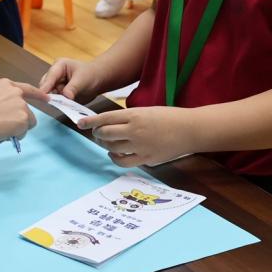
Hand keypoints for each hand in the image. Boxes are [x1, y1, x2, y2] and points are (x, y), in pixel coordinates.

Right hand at [0, 79, 46, 145]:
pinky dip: (14, 136)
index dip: (38, 95)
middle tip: (4, 128)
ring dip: (17, 130)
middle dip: (19, 121)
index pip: (27, 89)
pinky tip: (1, 135)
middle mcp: (16, 93)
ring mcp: (22, 106)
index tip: (47, 98)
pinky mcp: (24, 120)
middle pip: (28, 111)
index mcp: (5, 85)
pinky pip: (23, 133)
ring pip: (26, 124)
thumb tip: (3, 119)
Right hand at [38, 57, 104, 103]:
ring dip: (57, 100)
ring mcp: (56, 85)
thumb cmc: (91, 75)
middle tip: (54, 101)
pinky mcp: (59, 94)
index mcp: (59, 66)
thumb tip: (66, 96)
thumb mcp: (82, 80)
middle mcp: (55, 75)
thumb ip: (73, 88)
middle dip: (49, 94)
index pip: (50, 77)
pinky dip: (61, 104)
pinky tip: (68, 105)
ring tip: (67, 101)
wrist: (98, 80)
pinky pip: (57, 101)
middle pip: (46, 86)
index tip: (43, 95)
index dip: (46, 86)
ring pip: (50, 95)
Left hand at [78, 106, 194, 166]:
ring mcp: (140, 146)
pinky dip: (114, 157)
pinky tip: (115, 153)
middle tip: (97, 133)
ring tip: (106, 142)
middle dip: (97, 133)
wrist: (190, 129)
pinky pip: (123, 161)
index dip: (90, 121)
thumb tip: (108, 123)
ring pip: (111, 147)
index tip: (81, 123)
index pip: (105, 118)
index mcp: (135, 115)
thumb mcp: (146, 110)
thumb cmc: (169, 117)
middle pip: (105, 134)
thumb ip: (128, 117)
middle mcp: (135, 130)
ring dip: (105, 145)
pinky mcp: (146, 158)